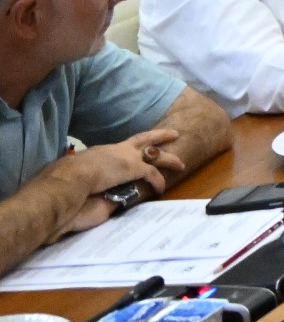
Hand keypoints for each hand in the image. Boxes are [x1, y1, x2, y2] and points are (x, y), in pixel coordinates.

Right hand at [65, 131, 179, 208]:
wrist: (67, 179)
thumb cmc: (65, 180)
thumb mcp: (75, 174)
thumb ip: (82, 177)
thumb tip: (78, 184)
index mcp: (101, 152)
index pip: (119, 148)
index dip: (129, 147)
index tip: (135, 146)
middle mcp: (116, 151)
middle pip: (142, 139)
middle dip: (158, 136)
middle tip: (172, 133)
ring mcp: (127, 158)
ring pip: (155, 154)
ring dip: (169, 159)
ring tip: (180, 163)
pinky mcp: (133, 168)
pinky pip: (151, 174)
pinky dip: (158, 181)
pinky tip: (162, 188)